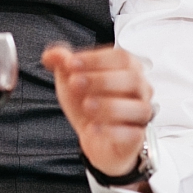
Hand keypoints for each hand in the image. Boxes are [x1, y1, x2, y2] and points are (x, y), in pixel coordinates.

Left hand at [41, 44, 154, 184]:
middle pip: (132, 79)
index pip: (121, 57)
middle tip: (75, 83)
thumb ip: (62, 63)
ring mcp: (141, 115)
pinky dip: (113, 131)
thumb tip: (51, 55)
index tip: (71, 63)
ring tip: (86, 105)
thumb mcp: (70, 79)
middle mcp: (140, 90)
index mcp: (127, 69)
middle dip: (102, 80)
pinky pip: (133, 134)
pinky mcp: (137, 138)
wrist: (92, 136)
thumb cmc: (88, 102)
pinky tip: (93, 127)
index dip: (95, 59)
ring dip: (110, 105)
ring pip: (139, 108)